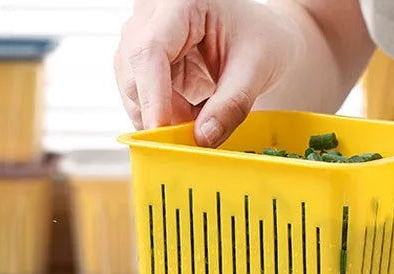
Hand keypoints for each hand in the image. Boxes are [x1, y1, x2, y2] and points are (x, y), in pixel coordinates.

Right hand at [115, 0, 300, 145]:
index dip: (152, 96)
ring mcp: (144, 34)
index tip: (161, 132)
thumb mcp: (255, 73)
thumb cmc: (261, 43)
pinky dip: (162, 113)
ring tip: (200, 115)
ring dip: (161, 114)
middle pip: (134, 70)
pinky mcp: (144, 58)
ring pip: (132, 86)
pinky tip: (190, 111)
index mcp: (182, 2)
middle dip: (160, 111)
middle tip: (193, 133)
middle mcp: (154, 12)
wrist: (261, 41)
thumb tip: (202, 139)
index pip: (151, 50)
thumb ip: (230, 107)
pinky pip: (140, 95)